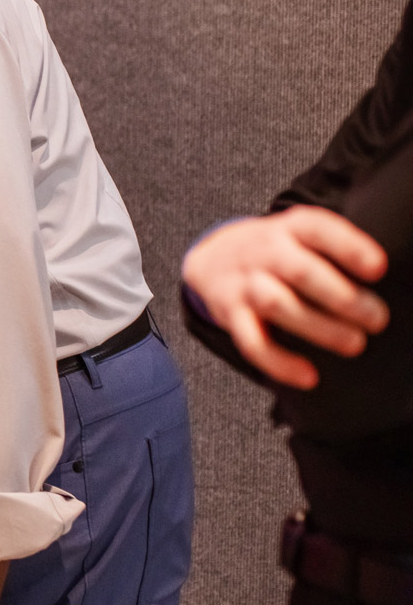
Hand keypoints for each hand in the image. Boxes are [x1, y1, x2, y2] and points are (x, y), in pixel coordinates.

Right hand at [183, 208, 388, 388]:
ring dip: (318, 327)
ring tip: (355, 344)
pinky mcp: (230, 315)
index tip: (379, 268)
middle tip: (378, 319)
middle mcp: (265, 252)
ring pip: (278, 305)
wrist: (212, 258)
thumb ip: (336, 247)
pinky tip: (309, 377)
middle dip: (342, 297)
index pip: (318, 230)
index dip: (348, 247)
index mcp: (290, 228)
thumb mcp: (301, 233)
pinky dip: (279, 362)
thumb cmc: (278, 251)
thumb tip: (392, 280)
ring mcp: (245, 284)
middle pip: (301, 272)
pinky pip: (252, 342)